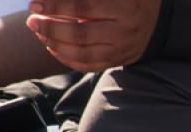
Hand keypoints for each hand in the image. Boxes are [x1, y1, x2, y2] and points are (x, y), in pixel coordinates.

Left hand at [25, 0, 160, 71]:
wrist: (157, 21)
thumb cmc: (130, 0)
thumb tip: (52, 1)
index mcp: (123, 8)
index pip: (83, 7)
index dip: (56, 6)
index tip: (35, 4)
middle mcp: (123, 31)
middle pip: (80, 34)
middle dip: (50, 28)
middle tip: (33, 20)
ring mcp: (122, 49)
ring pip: (82, 54)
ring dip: (55, 44)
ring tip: (40, 33)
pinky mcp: (118, 61)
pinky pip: (88, 66)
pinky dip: (66, 59)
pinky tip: (53, 48)